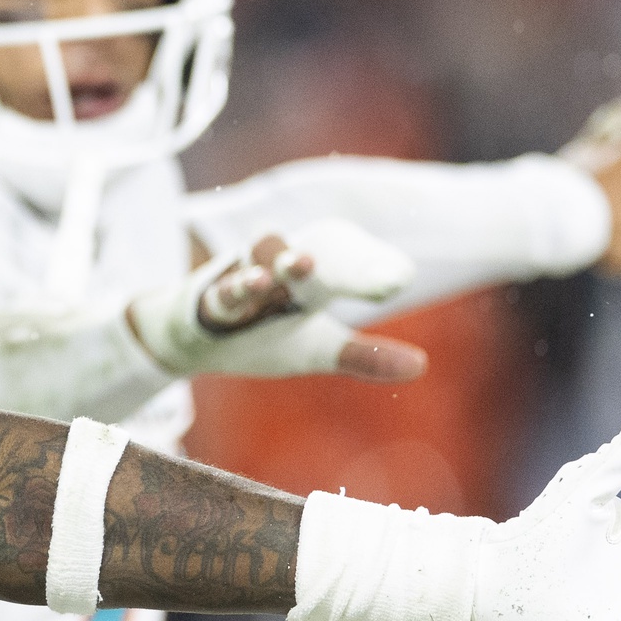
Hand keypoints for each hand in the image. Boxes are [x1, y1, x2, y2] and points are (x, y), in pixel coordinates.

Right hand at [127, 219, 429, 383]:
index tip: (400, 279)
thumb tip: (422, 366)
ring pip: (261, 262)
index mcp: (309, 281)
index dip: (366, 269)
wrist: (198, 340)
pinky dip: (237, 288)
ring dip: (280, 263)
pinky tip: (254, 285)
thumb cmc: (265, 336)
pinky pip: (224, 291)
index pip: (339, 266)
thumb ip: (366, 357)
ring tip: (302, 265)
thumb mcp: (318, 349)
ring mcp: (244, 284)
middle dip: (320, 255)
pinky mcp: (211, 302)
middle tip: (349, 260)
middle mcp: (278, 273)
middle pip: (298, 254)